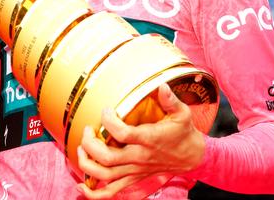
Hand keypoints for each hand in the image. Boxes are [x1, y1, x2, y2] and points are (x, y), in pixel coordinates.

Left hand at [76, 84, 204, 198]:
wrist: (192, 157)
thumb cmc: (183, 133)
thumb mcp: (182, 113)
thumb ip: (171, 100)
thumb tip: (162, 85)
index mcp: (149, 139)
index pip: (123, 134)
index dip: (109, 121)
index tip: (106, 110)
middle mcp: (139, 157)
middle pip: (107, 158)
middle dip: (90, 143)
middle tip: (88, 129)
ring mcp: (135, 170)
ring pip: (105, 175)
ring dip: (87, 163)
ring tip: (82, 147)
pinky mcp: (133, 178)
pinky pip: (111, 191)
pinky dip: (94, 193)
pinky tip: (82, 184)